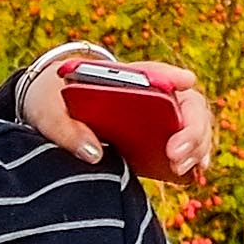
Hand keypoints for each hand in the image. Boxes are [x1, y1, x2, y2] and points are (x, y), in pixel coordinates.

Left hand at [19, 49, 218, 186]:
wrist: (54, 112)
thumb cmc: (52, 104)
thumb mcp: (48, 113)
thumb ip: (65, 130)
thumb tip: (94, 153)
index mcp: (123, 78)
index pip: (154, 71)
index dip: (172, 76)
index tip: (185, 83)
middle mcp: (150, 94)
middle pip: (185, 102)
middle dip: (189, 126)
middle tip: (175, 155)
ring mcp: (158, 116)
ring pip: (193, 124)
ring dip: (195, 146)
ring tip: (181, 168)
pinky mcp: (158, 140)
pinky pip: (187, 144)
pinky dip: (195, 157)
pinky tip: (196, 172)